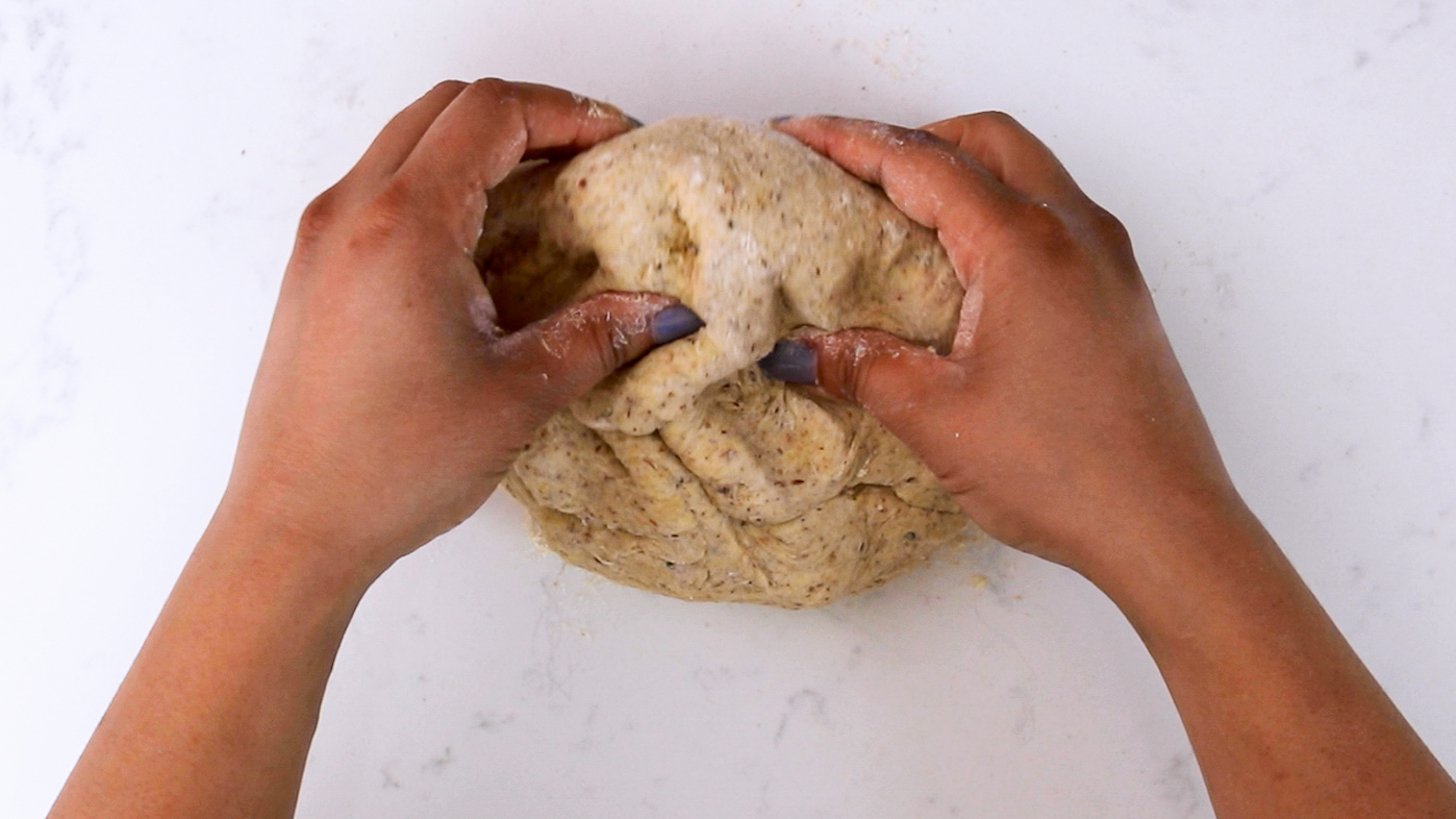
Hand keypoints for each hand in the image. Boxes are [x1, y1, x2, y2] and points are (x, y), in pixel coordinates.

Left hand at [219, 79, 701, 581]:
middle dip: (526, 116)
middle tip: (589, 155)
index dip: (566, 112)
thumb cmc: (387, 468)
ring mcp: (322, 238)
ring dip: (480, 146)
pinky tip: (485, 242)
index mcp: (402, 227)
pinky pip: (380, 186)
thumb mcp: (516, 397)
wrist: (293, 528)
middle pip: (446, 108)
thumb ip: (596, 335)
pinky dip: (439, 182)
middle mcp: (351, 213)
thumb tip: (663, 310)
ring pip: (408, 141)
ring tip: (546, 194)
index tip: (616, 141)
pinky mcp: (313, 269)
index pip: (490, 114)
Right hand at [762, 113, 1242, 577]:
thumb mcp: (938, 419)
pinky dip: (997, 209)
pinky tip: (960, 266)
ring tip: (897, 213)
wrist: (1168, 527)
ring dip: (960, 171)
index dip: (850, 143)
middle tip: (848, 169)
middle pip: (984, 140)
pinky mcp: (1118, 292)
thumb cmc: (1066, 473)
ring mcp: (1106, 259)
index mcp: (1024, 246)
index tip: (797, 134)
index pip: (922, 165)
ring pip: (1025, 171)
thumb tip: (800, 351)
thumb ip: (862, 369)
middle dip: (911, 140)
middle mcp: (1074, 232)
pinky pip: (1051, 215)